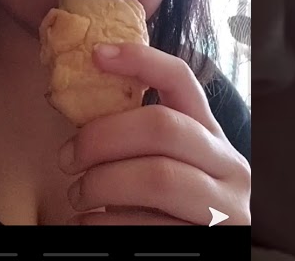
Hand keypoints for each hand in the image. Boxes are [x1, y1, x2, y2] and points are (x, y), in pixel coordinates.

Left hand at [58, 42, 250, 224]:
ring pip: (156, 177)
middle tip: (68, 157)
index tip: (97, 55)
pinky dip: (104, 224)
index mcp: (210, 136)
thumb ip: (140, 138)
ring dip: (100, 184)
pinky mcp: (205, 242)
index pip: (182, 80)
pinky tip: (89, 223)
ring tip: (78, 195)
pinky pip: (148, 225)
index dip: (140, 60)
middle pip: (162, 127)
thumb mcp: (168, 167)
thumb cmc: (170, 211)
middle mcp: (226, 166)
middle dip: (103, 137)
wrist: (199, 260)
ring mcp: (223, 207)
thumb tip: (84, 101)